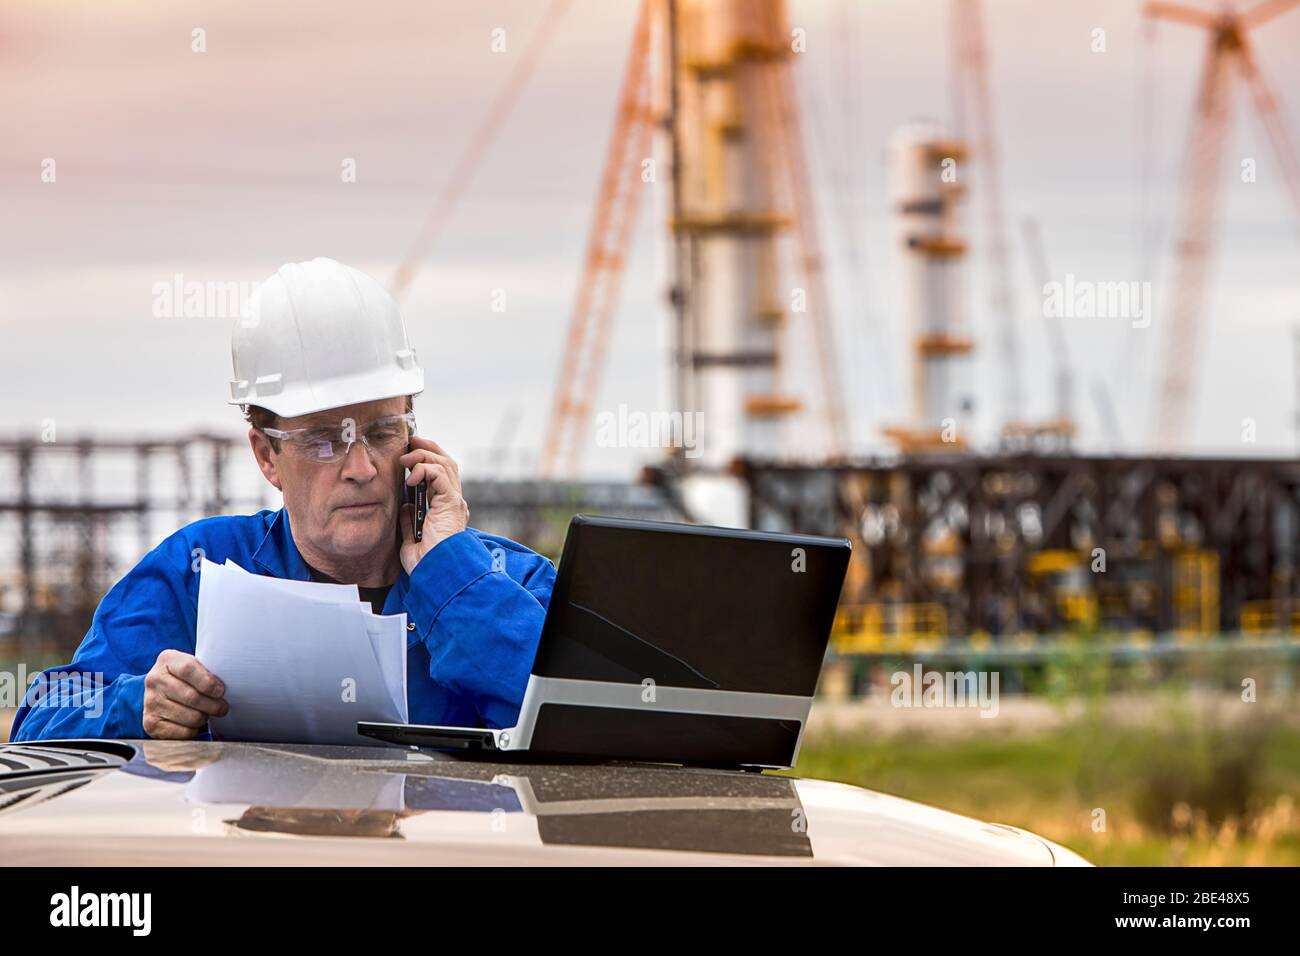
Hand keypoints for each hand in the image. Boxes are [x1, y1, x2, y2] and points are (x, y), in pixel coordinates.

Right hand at [142, 649, 227, 739]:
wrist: (160, 691)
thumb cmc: (186, 677)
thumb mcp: (194, 665)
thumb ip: (208, 669)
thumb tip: (234, 681)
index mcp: (167, 660)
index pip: (188, 669)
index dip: (208, 682)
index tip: (221, 691)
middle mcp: (154, 680)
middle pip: (192, 697)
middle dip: (214, 705)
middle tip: (223, 707)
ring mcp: (150, 702)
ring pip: (190, 717)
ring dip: (205, 718)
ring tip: (207, 713)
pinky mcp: (150, 723)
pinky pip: (182, 732)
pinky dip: (194, 730)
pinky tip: (193, 723)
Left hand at [399, 436, 469, 573]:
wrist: (436, 575)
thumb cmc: (427, 564)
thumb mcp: (411, 538)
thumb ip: (409, 520)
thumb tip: (404, 505)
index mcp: (446, 510)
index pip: (440, 475)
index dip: (426, 460)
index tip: (408, 453)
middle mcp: (454, 503)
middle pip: (447, 463)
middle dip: (428, 448)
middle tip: (410, 441)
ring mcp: (455, 502)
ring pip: (445, 464)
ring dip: (424, 455)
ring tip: (406, 458)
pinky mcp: (451, 503)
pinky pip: (440, 475)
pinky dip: (425, 470)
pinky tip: (411, 476)